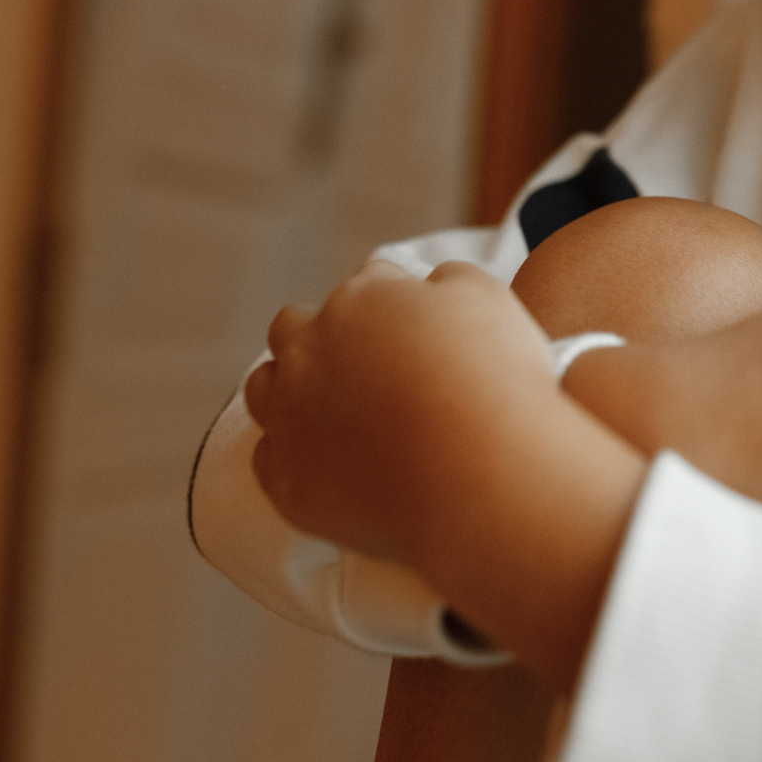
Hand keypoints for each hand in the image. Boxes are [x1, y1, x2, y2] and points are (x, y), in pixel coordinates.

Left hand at [244, 259, 562, 564]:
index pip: (367, 284)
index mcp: (361, 299)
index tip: (417, 331)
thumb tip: (426, 285)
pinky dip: (298, 455)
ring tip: (336, 412)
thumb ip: (450, 278)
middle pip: (293, 327)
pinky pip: (270, 458)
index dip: (394, 305)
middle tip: (369, 366)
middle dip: (323, 336)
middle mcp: (310, 351)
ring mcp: (290, 417)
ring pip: (265, 388)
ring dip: (290, 389)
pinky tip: (335, 463)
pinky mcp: (286, 482)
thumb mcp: (489, 300)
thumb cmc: (496, 385)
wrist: (482, 483)